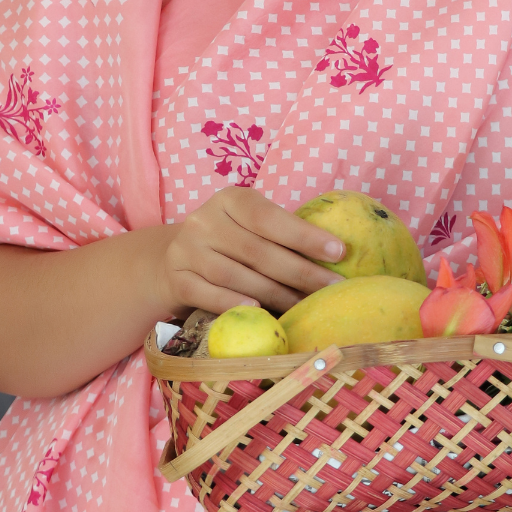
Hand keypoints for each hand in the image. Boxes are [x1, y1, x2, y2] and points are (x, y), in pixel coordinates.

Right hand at [155, 188, 347, 315]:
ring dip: (275, 294)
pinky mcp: (176, 280)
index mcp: (230, 200)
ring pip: (236, 275)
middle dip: (301, 272)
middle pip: (257, 251)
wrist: (173, 260)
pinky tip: (257, 312)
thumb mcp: (248, 226)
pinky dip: (233, 303)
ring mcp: (187, 250)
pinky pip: (207, 294)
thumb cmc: (229, 243)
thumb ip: (280, 234)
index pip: (270, 217)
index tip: (339, 252)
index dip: (305, 235)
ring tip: (304, 307)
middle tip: (332, 290)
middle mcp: (205, 220)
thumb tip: (335, 255)